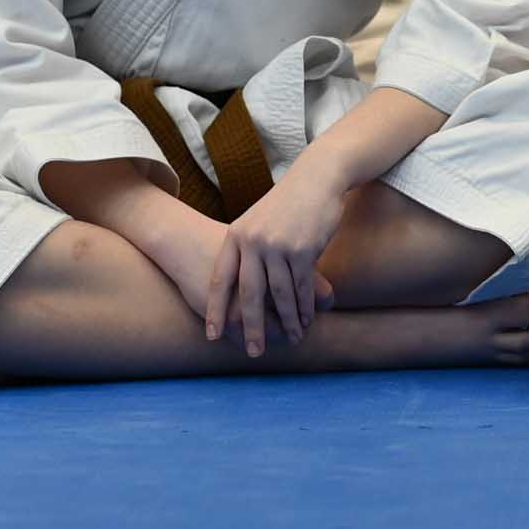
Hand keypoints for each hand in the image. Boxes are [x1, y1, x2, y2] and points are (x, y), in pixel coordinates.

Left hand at [207, 171, 349, 359]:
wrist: (316, 177)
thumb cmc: (287, 203)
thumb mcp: (256, 221)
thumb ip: (246, 249)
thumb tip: (239, 285)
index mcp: (236, 235)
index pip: (220, 279)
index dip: (215, 309)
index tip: (212, 335)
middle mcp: (253, 242)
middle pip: (249, 294)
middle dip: (251, 326)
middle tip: (254, 351)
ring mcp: (278, 245)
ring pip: (280, 294)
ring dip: (287, 320)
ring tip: (290, 339)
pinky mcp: (303, 249)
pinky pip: (302, 286)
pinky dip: (304, 306)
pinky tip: (306, 320)